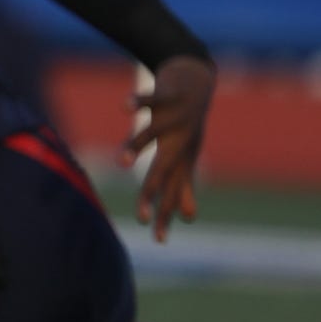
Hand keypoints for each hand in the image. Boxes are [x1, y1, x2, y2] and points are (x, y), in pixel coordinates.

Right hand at [121, 54, 213, 242]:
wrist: (199, 81)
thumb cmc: (187, 122)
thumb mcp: (186, 156)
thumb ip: (183, 187)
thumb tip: (188, 219)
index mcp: (181, 157)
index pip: (171, 191)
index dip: (166, 215)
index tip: (159, 240)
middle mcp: (180, 141)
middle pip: (164, 170)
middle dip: (153, 193)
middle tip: (142, 218)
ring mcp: (176, 117)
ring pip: (154, 134)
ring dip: (138, 145)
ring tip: (121, 161)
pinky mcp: (170, 94)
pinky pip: (153, 98)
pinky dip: (139, 101)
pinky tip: (125, 107)